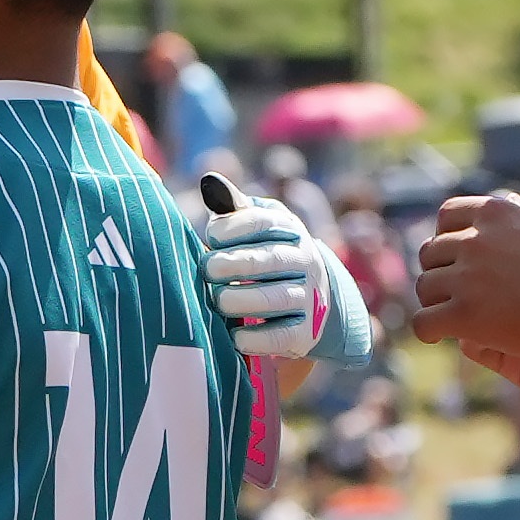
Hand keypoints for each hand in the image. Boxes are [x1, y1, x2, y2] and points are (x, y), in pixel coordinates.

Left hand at [192, 173, 341, 353]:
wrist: (312, 300)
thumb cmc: (267, 254)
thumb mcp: (257, 226)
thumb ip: (233, 206)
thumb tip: (209, 181)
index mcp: (290, 230)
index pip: (264, 222)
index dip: (234, 227)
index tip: (211, 235)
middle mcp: (304, 261)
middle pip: (268, 260)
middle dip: (233, 264)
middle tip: (207, 269)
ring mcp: (307, 298)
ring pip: (274, 298)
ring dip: (241, 300)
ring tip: (218, 300)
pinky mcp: (304, 333)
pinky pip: (281, 336)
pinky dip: (256, 339)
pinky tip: (234, 337)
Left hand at [405, 184, 519, 376]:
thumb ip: (519, 220)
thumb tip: (508, 197)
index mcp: (495, 212)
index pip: (447, 217)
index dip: (447, 240)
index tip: (459, 261)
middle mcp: (477, 239)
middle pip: (431, 253)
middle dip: (440, 273)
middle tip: (456, 295)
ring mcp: (468, 277)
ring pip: (425, 287)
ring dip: (435, 302)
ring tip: (455, 317)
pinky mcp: (465, 315)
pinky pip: (423, 323)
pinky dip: (428, 330)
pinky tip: (441, 335)